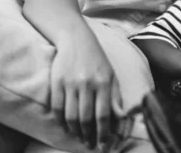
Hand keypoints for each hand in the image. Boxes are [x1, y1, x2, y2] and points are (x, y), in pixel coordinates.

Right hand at [50, 35, 122, 149]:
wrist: (76, 39)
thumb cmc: (97, 59)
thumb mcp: (112, 75)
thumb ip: (116, 96)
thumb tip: (123, 116)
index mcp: (104, 82)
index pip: (104, 114)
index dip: (104, 132)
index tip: (104, 145)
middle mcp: (88, 84)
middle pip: (87, 118)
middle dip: (89, 135)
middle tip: (91, 145)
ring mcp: (71, 83)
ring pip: (71, 115)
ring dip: (75, 131)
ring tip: (80, 137)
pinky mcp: (57, 82)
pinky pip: (57, 108)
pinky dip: (61, 121)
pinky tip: (66, 127)